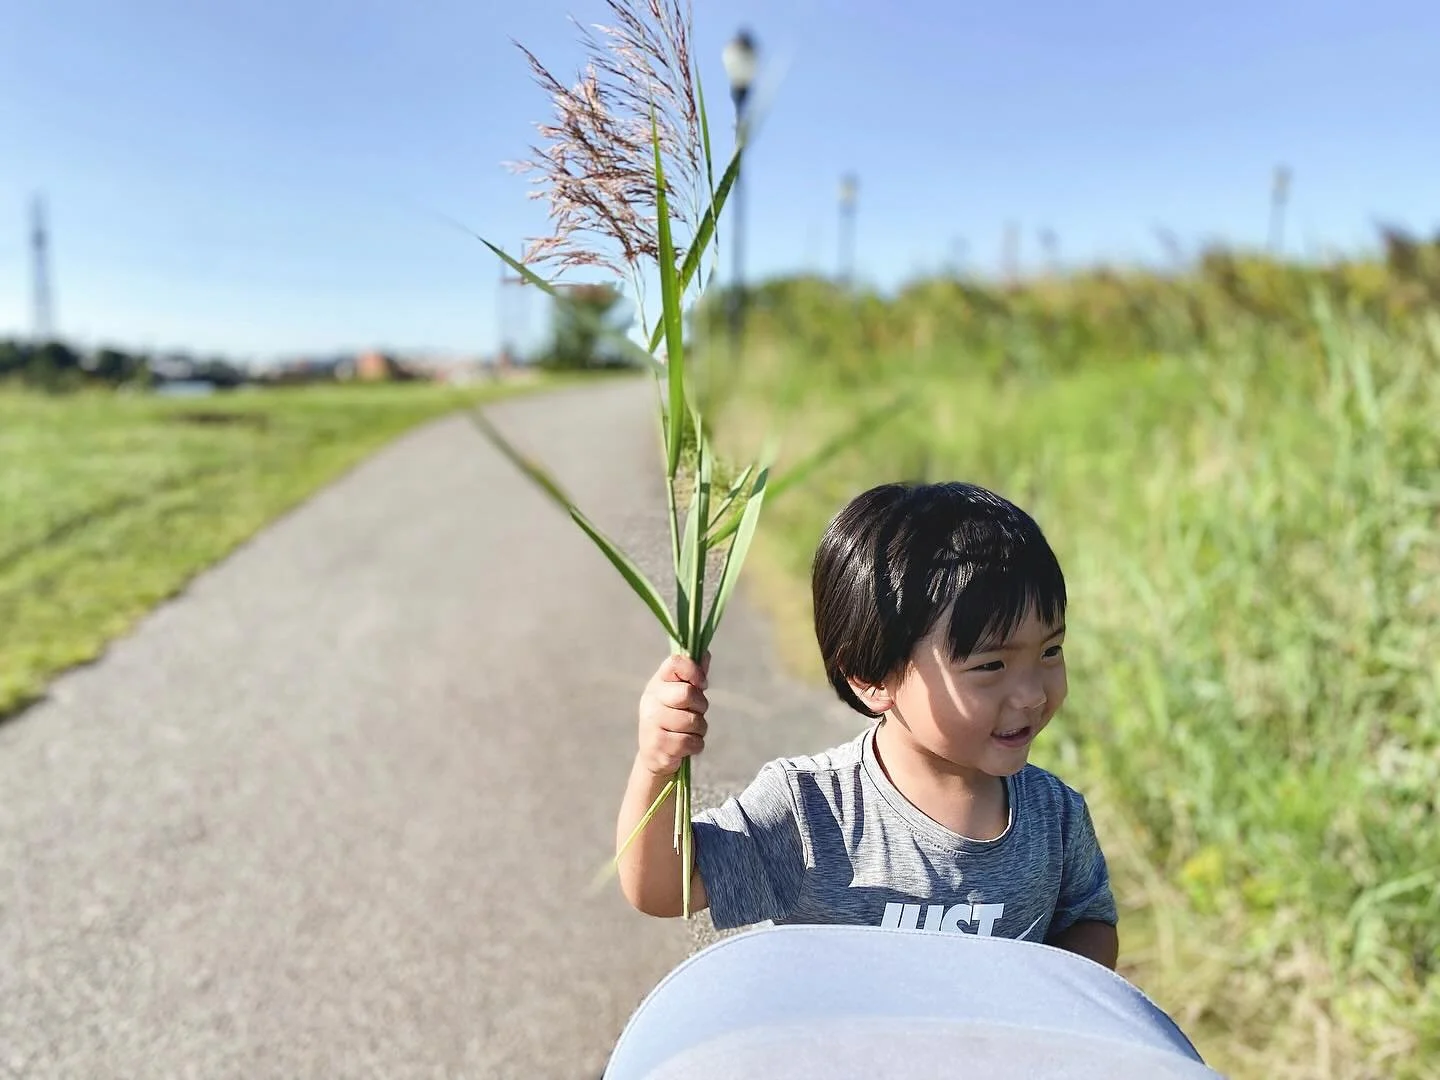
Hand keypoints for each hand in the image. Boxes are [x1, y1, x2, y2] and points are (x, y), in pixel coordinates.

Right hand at [637, 651, 710, 777]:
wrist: (654, 755)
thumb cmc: (673, 718)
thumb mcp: (680, 694)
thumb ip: (694, 674)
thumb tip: (705, 654)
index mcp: (658, 683)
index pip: (675, 663)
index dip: (694, 671)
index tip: (702, 684)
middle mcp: (650, 701)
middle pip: (687, 693)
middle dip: (701, 705)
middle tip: (696, 712)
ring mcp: (651, 724)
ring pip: (692, 721)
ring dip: (700, 728)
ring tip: (690, 731)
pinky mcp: (657, 747)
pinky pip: (691, 743)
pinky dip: (696, 745)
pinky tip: (685, 746)